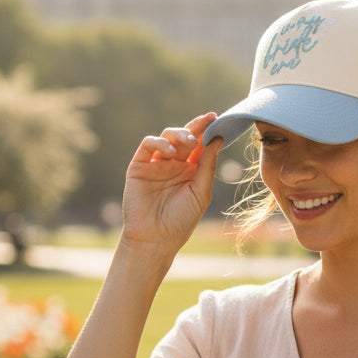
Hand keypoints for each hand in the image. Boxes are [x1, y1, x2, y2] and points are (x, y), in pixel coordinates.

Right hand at [121, 112, 222, 250]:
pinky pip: (148, 145)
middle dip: (196, 127)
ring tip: (190, 142)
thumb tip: (217, 140)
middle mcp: (174, 164)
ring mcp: (156, 164)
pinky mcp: (139, 166)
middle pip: (185, 137)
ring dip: (179, 134)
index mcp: (191, 170)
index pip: (200, 145)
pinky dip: (160, 143)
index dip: (208, 131)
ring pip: (167, 136)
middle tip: (207, 121)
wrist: (156, 238)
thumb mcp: (201, 192)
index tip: (217, 119)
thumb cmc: (181, 220)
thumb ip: (207, 166)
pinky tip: (171, 153)